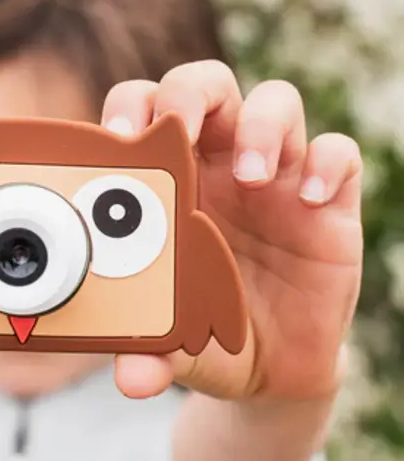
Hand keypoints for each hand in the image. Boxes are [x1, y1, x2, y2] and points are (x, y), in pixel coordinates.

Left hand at [102, 62, 362, 402]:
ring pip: (275, 102)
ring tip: (250, 175)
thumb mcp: (173, 344)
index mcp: (167, 178)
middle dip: (189, 92)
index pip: (144, 109)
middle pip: (206, 84)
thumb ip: (148, 350)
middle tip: (179, 128)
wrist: (270, 372)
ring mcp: (277, 177)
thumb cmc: (205, 335)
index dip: (130, 107)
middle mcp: (219, 163)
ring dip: (260, 125)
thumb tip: (130, 377)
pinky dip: (326, 164)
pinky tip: (310, 201)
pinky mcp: (329, 202)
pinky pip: (337, 155)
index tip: (123, 137)